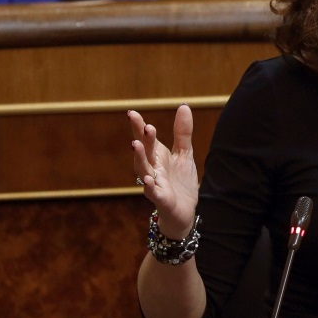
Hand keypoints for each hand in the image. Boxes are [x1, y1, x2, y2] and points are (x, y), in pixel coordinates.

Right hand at [129, 105, 198, 238]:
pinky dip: (151, 187)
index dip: (138, 127)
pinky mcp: (162, 200)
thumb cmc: (179, 182)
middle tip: (144, 126)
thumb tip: (183, 106)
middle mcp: (152, 169)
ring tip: (136, 145)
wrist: (185, 211)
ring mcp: (156, 185)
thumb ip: (182, 133)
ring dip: (139, 158)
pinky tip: (149, 180)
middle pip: (144, 153)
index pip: (146, 140)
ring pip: (143, 171)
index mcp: (157, 157)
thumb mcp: (184, 154)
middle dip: (142, 139)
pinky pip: (154, 193)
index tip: (132, 113)